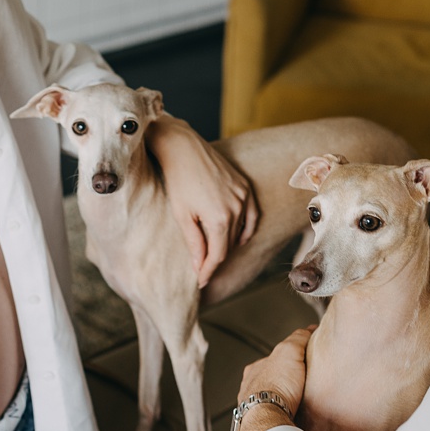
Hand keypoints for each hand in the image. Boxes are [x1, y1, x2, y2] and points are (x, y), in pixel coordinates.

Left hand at [147, 114, 259, 287]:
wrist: (184, 148)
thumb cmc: (178, 181)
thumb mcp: (183, 216)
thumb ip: (194, 243)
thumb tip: (200, 267)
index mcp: (220, 219)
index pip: (218, 256)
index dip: (208, 271)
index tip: (200, 282)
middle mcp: (237, 209)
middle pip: (228, 245)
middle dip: (215, 259)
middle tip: (202, 270)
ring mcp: (243, 197)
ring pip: (240, 232)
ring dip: (228, 245)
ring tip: (214, 254)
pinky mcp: (245, 187)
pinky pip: (251, 215)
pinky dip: (245, 229)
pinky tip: (236, 237)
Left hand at [235, 326, 314, 430]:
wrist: (268, 419)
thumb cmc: (276, 386)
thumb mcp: (289, 351)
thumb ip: (298, 338)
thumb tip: (309, 329)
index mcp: (254, 369)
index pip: (273, 358)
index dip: (289, 358)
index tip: (301, 360)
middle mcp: (250, 388)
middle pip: (271, 380)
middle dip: (285, 381)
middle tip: (302, 384)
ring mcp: (254, 408)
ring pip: (271, 400)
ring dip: (283, 400)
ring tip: (300, 403)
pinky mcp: (261, 424)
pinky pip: (274, 416)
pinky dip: (282, 414)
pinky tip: (293, 416)